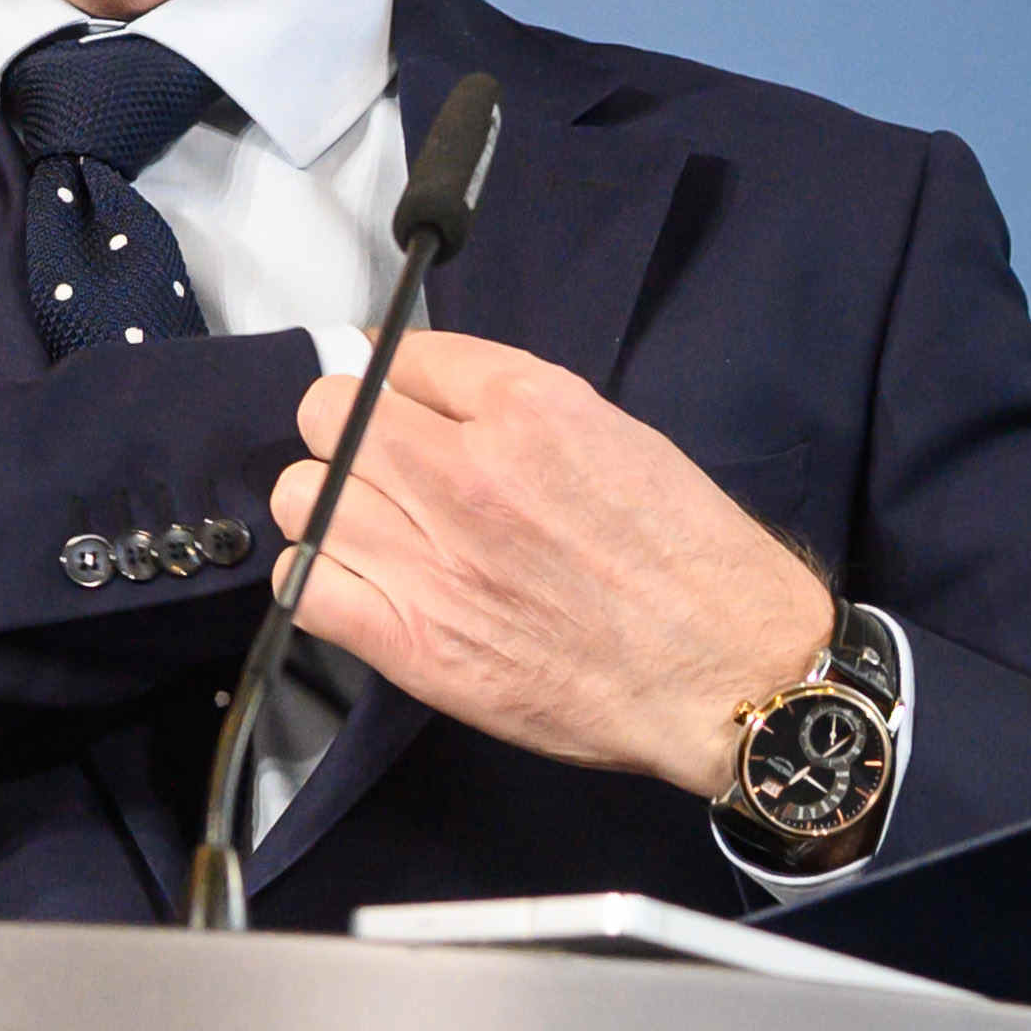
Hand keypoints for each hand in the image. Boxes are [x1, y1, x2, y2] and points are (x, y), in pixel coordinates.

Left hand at [268, 333, 832, 798]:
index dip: (401, 388)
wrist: (728, 673)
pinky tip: (359, 588)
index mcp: (529, 407)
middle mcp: (467, 471)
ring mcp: (433, 556)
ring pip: (303, 495)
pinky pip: (301, 583)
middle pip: (329, 414)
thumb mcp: (621, 437)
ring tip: (376, 534)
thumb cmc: (692, 561)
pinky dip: (317, 582)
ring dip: (332, 509)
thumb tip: (438, 405)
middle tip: (389, 476)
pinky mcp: (412, 640)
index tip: (410, 414)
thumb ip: (520, 415)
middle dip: (352, 438)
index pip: (400, 357)